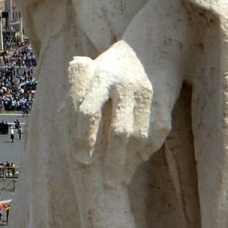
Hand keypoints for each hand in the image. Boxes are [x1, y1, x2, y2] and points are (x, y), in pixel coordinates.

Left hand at [66, 40, 175, 164]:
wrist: (154, 45)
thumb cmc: (112, 64)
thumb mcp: (92, 71)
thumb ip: (77, 93)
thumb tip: (62, 121)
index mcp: (102, 76)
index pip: (88, 112)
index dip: (83, 139)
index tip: (81, 161)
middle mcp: (126, 85)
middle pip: (120, 131)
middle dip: (114, 161)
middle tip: (108, 182)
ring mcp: (148, 94)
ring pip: (141, 136)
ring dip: (132, 160)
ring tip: (123, 175)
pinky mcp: (165, 102)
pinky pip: (157, 134)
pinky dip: (147, 150)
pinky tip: (138, 159)